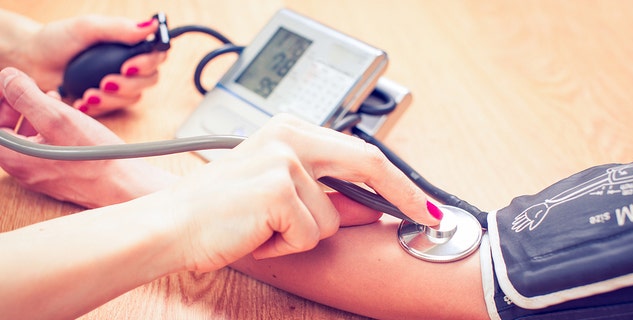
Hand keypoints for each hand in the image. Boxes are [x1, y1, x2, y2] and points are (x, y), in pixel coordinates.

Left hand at [0, 67, 175, 207]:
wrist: (126, 185)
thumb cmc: (95, 157)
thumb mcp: (58, 118)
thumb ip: (25, 95)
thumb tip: (7, 78)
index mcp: (14, 156)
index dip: (1, 98)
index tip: (14, 82)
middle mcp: (22, 168)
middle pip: (4, 130)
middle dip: (14, 104)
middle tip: (33, 88)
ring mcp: (40, 173)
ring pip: (23, 137)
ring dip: (32, 113)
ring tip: (52, 99)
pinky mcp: (59, 174)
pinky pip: (42, 147)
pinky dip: (48, 128)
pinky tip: (67, 119)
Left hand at [10, 13, 166, 115]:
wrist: (32, 61)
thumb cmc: (57, 40)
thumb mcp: (87, 28)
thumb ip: (119, 28)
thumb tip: (151, 25)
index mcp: (129, 43)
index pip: (157, 54)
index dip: (149, 63)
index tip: (129, 66)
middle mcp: (128, 64)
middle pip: (150, 80)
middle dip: (130, 85)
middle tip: (106, 82)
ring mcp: (119, 84)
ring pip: (133, 97)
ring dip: (112, 98)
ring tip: (88, 94)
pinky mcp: (107, 101)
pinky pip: (114, 110)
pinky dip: (98, 108)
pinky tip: (82, 102)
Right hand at [156, 113, 439, 271]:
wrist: (170, 225)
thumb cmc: (218, 211)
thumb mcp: (279, 195)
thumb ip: (326, 196)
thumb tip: (371, 208)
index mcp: (289, 130)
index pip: (358, 151)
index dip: (396, 179)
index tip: (419, 200)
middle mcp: (289, 137)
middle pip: (366, 162)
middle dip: (402, 194)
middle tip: (428, 216)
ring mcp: (285, 161)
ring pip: (332, 217)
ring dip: (304, 235)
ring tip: (265, 228)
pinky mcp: (278, 189)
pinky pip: (309, 235)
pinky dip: (286, 245)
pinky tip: (256, 234)